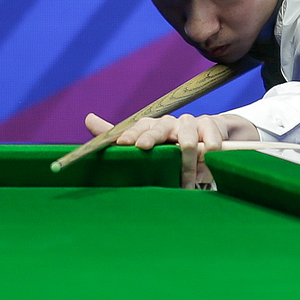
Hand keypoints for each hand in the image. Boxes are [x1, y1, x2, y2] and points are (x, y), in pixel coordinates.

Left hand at [83, 111, 257, 189]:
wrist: (211, 132)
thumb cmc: (172, 141)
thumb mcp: (147, 139)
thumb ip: (118, 133)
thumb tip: (88, 118)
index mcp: (153, 126)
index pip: (139, 128)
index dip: (131, 134)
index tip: (123, 144)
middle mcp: (170, 122)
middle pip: (159, 128)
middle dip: (150, 138)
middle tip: (142, 148)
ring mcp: (192, 123)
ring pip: (186, 141)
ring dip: (186, 163)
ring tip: (186, 181)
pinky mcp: (212, 128)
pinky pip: (210, 144)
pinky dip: (209, 157)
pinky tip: (208, 167)